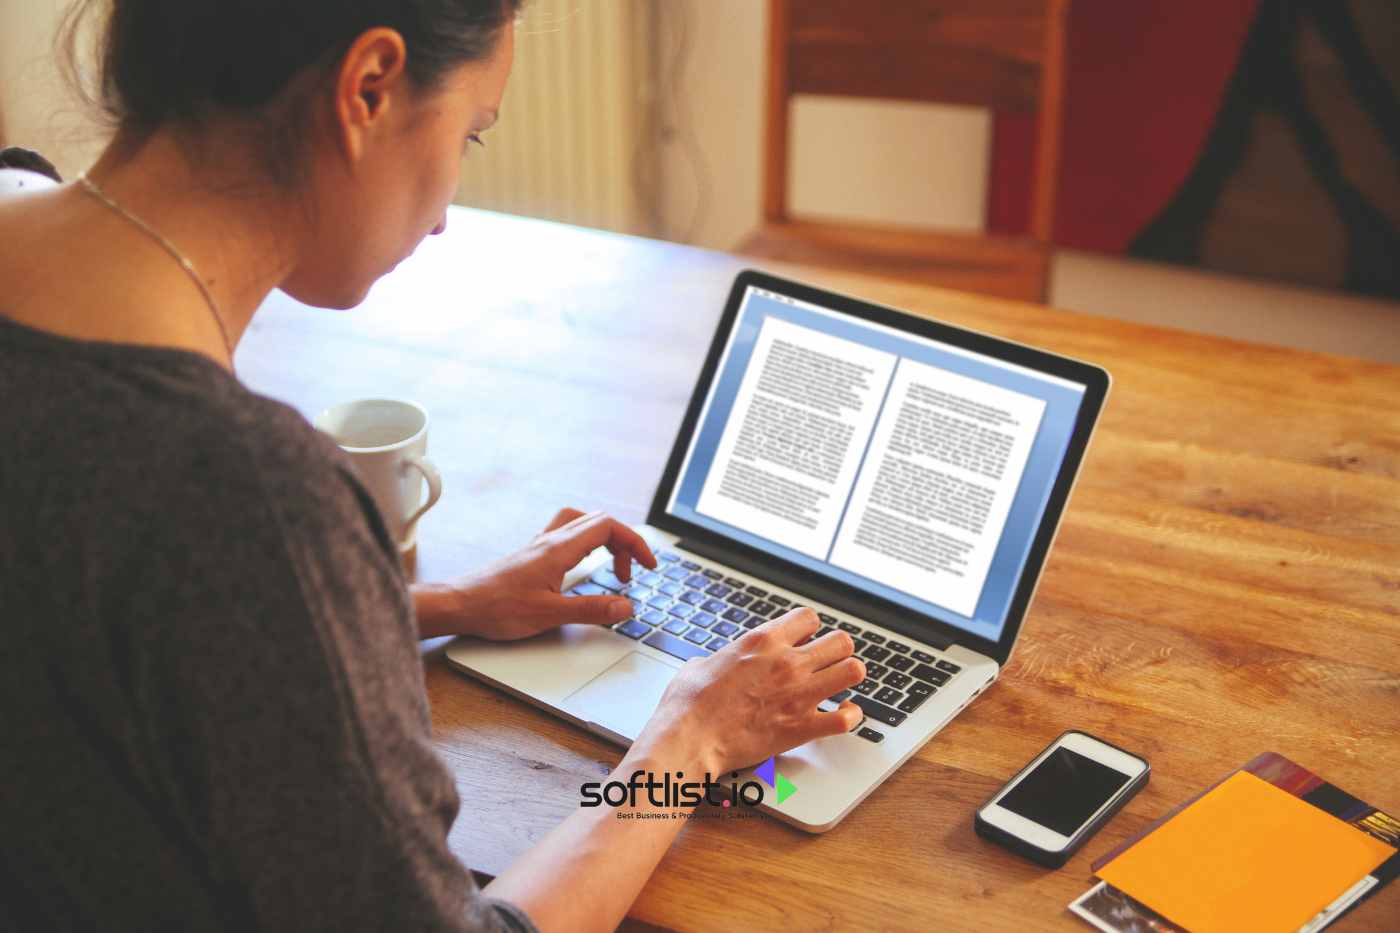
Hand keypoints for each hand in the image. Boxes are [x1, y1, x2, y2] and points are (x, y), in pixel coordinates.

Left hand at [416, 508, 655, 640]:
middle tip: (632, 572)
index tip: (648, 565)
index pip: (609, 527)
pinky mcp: (531, 556)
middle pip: (599, 522)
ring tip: (612, 568)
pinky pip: (566, 536)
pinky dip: (585, 545)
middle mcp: (550, 541)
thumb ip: (592, 610)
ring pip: (582, 524)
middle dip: (624, 543)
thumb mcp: (550, 614)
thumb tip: (625, 606)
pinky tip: (582, 568)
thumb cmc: (496, 608)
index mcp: (559, 548)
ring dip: (605, 540)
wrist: (459, 605)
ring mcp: (540, 546)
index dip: (635, 543)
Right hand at [631, 608, 866, 777]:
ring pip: (853, 670)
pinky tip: (843, 714)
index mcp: (763, 641)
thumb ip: (723, 658)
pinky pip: (847, 718)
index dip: (810, 629)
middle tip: (826, 662)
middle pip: (841, 641)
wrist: (689, 738)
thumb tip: (720, 664)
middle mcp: (787, 663)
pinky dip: (850, 716)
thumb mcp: (700, 663)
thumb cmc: (689, 704)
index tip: (805, 640)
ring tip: (838, 684)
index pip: (809, 617)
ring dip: (848, 676)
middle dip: (836, 650)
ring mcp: (799, 694)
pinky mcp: (803, 727)